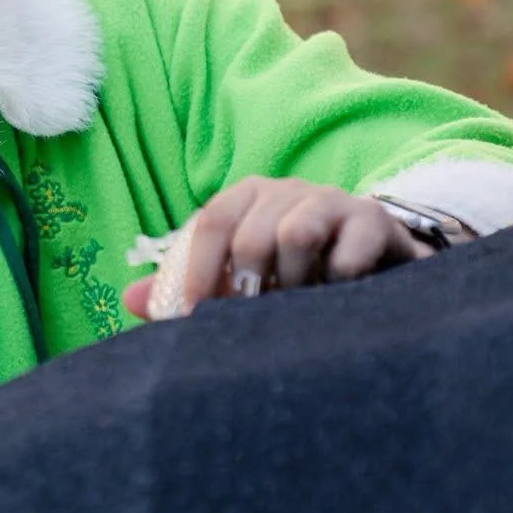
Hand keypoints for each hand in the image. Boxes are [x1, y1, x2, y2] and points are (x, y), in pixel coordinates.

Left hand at [123, 177, 432, 316]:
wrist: (381, 268)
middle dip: (247, 286)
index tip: (192, 317)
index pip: (210, 223)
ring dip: (292, 282)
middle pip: (250, 233)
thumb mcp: (244, 280)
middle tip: (254, 320)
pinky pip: (349, 252)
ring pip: (297, 233)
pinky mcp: (374, 223)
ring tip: (299, 307)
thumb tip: (130, 300)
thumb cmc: (298, 276)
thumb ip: (188, 288)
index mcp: (249, 199)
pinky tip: (338, 300)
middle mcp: (288, 192)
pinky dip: (337, 284)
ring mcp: (333, 202)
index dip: (196, 271)